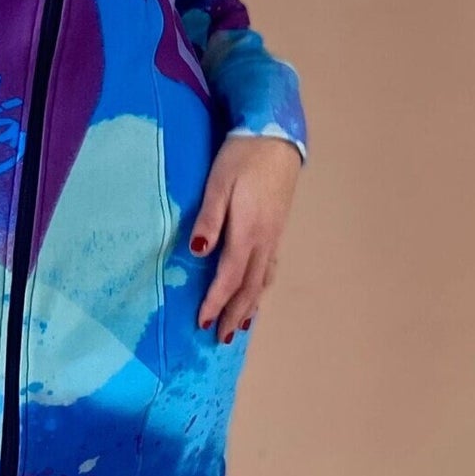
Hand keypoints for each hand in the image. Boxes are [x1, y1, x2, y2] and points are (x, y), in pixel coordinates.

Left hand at [190, 134, 301, 343]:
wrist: (276, 137)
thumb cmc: (242, 157)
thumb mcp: (218, 184)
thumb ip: (208, 219)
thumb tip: (197, 253)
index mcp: (247, 232)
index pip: (230, 277)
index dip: (215, 302)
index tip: (201, 322)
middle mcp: (264, 241)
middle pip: (249, 287)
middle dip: (234, 314)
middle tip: (219, 338)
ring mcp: (274, 236)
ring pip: (262, 281)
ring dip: (249, 306)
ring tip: (237, 327)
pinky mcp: (277, 228)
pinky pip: (269, 268)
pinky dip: (261, 288)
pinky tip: (257, 293)